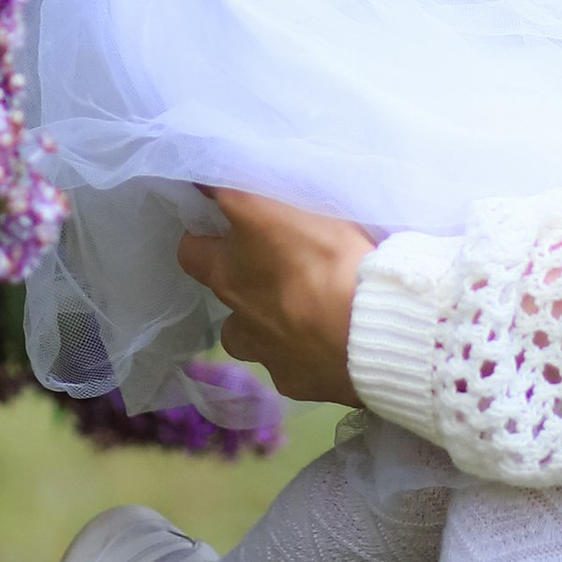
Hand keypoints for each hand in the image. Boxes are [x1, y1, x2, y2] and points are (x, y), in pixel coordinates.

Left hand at [176, 188, 373, 405]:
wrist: (369, 329)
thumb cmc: (332, 258)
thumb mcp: (290, 209)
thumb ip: (254, 199)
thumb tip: (214, 181)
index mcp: (230, 267)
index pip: (192, 247)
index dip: (204, 234)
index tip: (225, 223)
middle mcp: (236, 309)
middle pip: (216, 290)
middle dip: (232, 273)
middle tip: (269, 261)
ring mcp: (261, 349)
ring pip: (243, 333)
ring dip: (259, 321)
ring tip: (297, 311)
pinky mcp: (287, 379)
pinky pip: (286, 365)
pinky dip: (299, 354)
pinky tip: (325, 345)